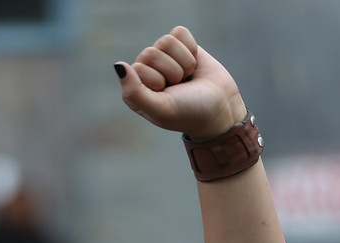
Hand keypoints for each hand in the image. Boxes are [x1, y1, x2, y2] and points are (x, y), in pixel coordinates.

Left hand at [116, 26, 245, 139]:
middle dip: (172, 71)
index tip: (168, 95)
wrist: (220, 108)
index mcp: (135, 89)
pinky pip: (180, 33)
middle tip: (179, 87)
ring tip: (187, 78)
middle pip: (152, 52)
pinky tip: (193, 65)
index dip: (158, 80)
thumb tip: (119, 65)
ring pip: (167, 41)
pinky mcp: (181, 46)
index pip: (139, 67)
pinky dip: (191, 49)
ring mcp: (164, 57)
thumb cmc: (189, 112)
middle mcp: (147, 71)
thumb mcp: (161, 108)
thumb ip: (135, 92)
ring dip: (183, 62)